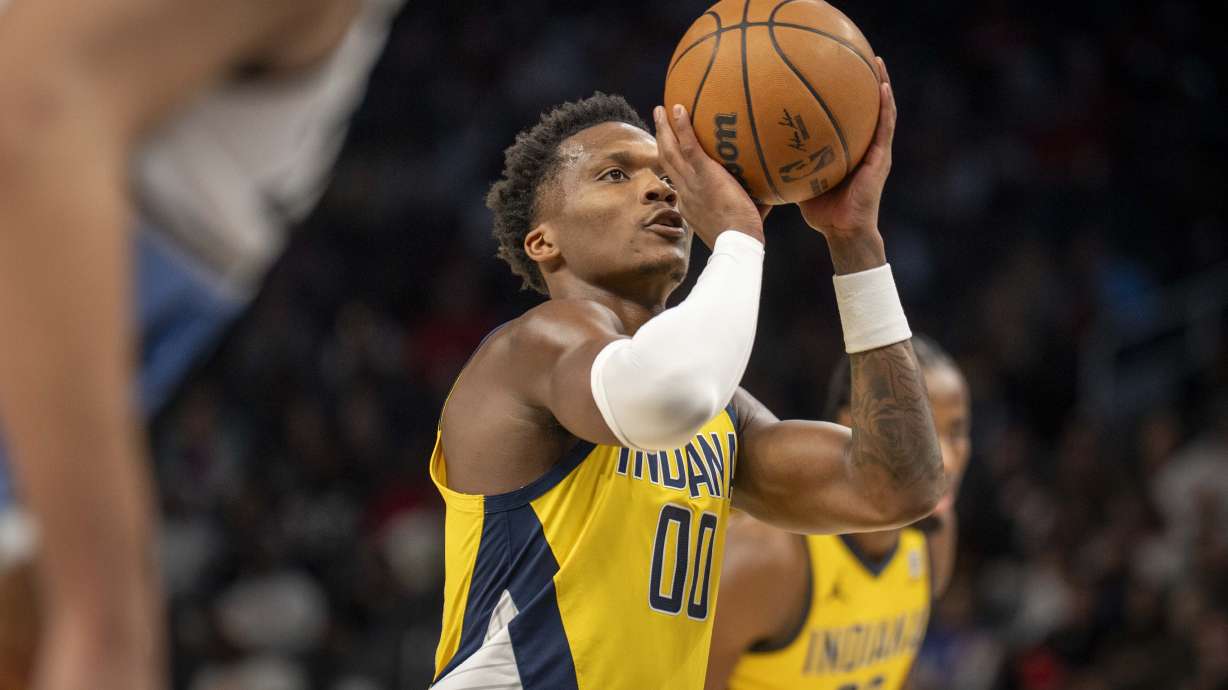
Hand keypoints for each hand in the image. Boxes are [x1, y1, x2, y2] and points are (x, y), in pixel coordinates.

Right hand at [654, 104, 764, 246]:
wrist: (737, 241)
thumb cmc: (745, 235)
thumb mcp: (743, 216)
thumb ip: (754, 200)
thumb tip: (774, 190)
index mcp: (690, 203)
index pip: (678, 180)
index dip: (674, 165)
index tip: (674, 152)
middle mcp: (684, 191)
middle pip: (667, 161)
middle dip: (661, 139)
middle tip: (659, 121)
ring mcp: (691, 182)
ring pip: (670, 151)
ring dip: (663, 128)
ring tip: (660, 109)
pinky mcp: (703, 173)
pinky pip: (688, 146)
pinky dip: (681, 127)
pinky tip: (679, 108)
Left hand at [797, 57, 895, 239]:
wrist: (843, 231)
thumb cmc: (820, 211)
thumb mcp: (798, 179)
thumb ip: (785, 162)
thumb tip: (754, 148)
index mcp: (846, 151)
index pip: (844, 117)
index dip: (840, 95)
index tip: (831, 72)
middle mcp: (863, 147)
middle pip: (864, 108)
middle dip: (861, 82)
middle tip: (854, 55)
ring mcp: (875, 152)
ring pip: (881, 111)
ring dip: (881, 85)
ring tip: (876, 61)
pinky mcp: (882, 159)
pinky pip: (885, 127)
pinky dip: (885, 106)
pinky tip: (882, 87)